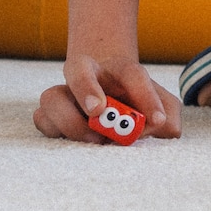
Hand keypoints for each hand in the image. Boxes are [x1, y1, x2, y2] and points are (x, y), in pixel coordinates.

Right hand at [34, 50, 182, 141]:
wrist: (110, 96)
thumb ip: (169, 113)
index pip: (133, 75)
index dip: (145, 96)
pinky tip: (74, 142)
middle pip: (77, 69)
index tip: (157, 121)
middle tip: (99, 112)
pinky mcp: (49, 114)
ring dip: (70, 122)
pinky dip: (56, 131)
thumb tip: (164, 127)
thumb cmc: (139, 102)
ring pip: (51, 97)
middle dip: (86, 90)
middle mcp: (89, 75)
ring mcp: (65, 93)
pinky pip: (42, 119)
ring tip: (95, 140)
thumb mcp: (161, 105)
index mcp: (121, 70)